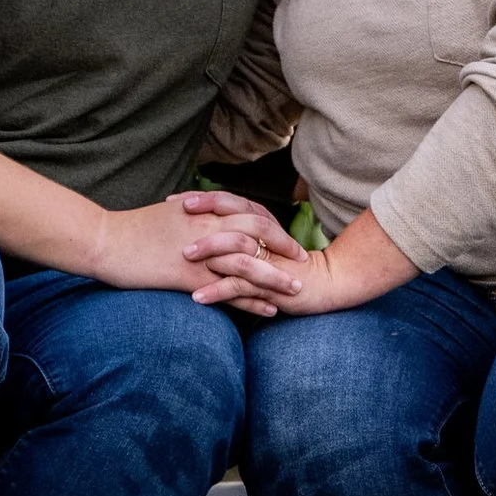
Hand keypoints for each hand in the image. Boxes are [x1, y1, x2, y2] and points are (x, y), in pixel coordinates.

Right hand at [90, 196, 306, 304]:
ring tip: (295, 289)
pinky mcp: (188, 276)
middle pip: (257, 233)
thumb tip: (208, 220)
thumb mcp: (168, 215)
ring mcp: (200, 252)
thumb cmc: (131, 230)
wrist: (104, 240)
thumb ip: (194, 216)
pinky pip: (229, 290)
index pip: (248, 213)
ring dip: (275, 277)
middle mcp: (207, 227)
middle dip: (282, 246)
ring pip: (249, 263)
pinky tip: (267, 310)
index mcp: (203, 209)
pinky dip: (251, 301)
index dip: (270, 225)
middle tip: (301, 259)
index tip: (284, 236)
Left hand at [171, 189, 344, 317]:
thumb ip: (237, 231)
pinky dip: (218, 291)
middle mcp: (263, 235)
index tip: (172, 201)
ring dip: (210, 250)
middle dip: (202, 214)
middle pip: (232, 215)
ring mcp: (267, 259)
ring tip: (185, 255)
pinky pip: (240, 285)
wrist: (322, 283)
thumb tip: (201, 226)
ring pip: (236, 247)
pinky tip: (198, 297)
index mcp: (259, 221)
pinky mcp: (269, 284)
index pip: (228, 201)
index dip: (200, 198)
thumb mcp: (259, 241)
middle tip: (175, 214)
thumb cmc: (284, 263)